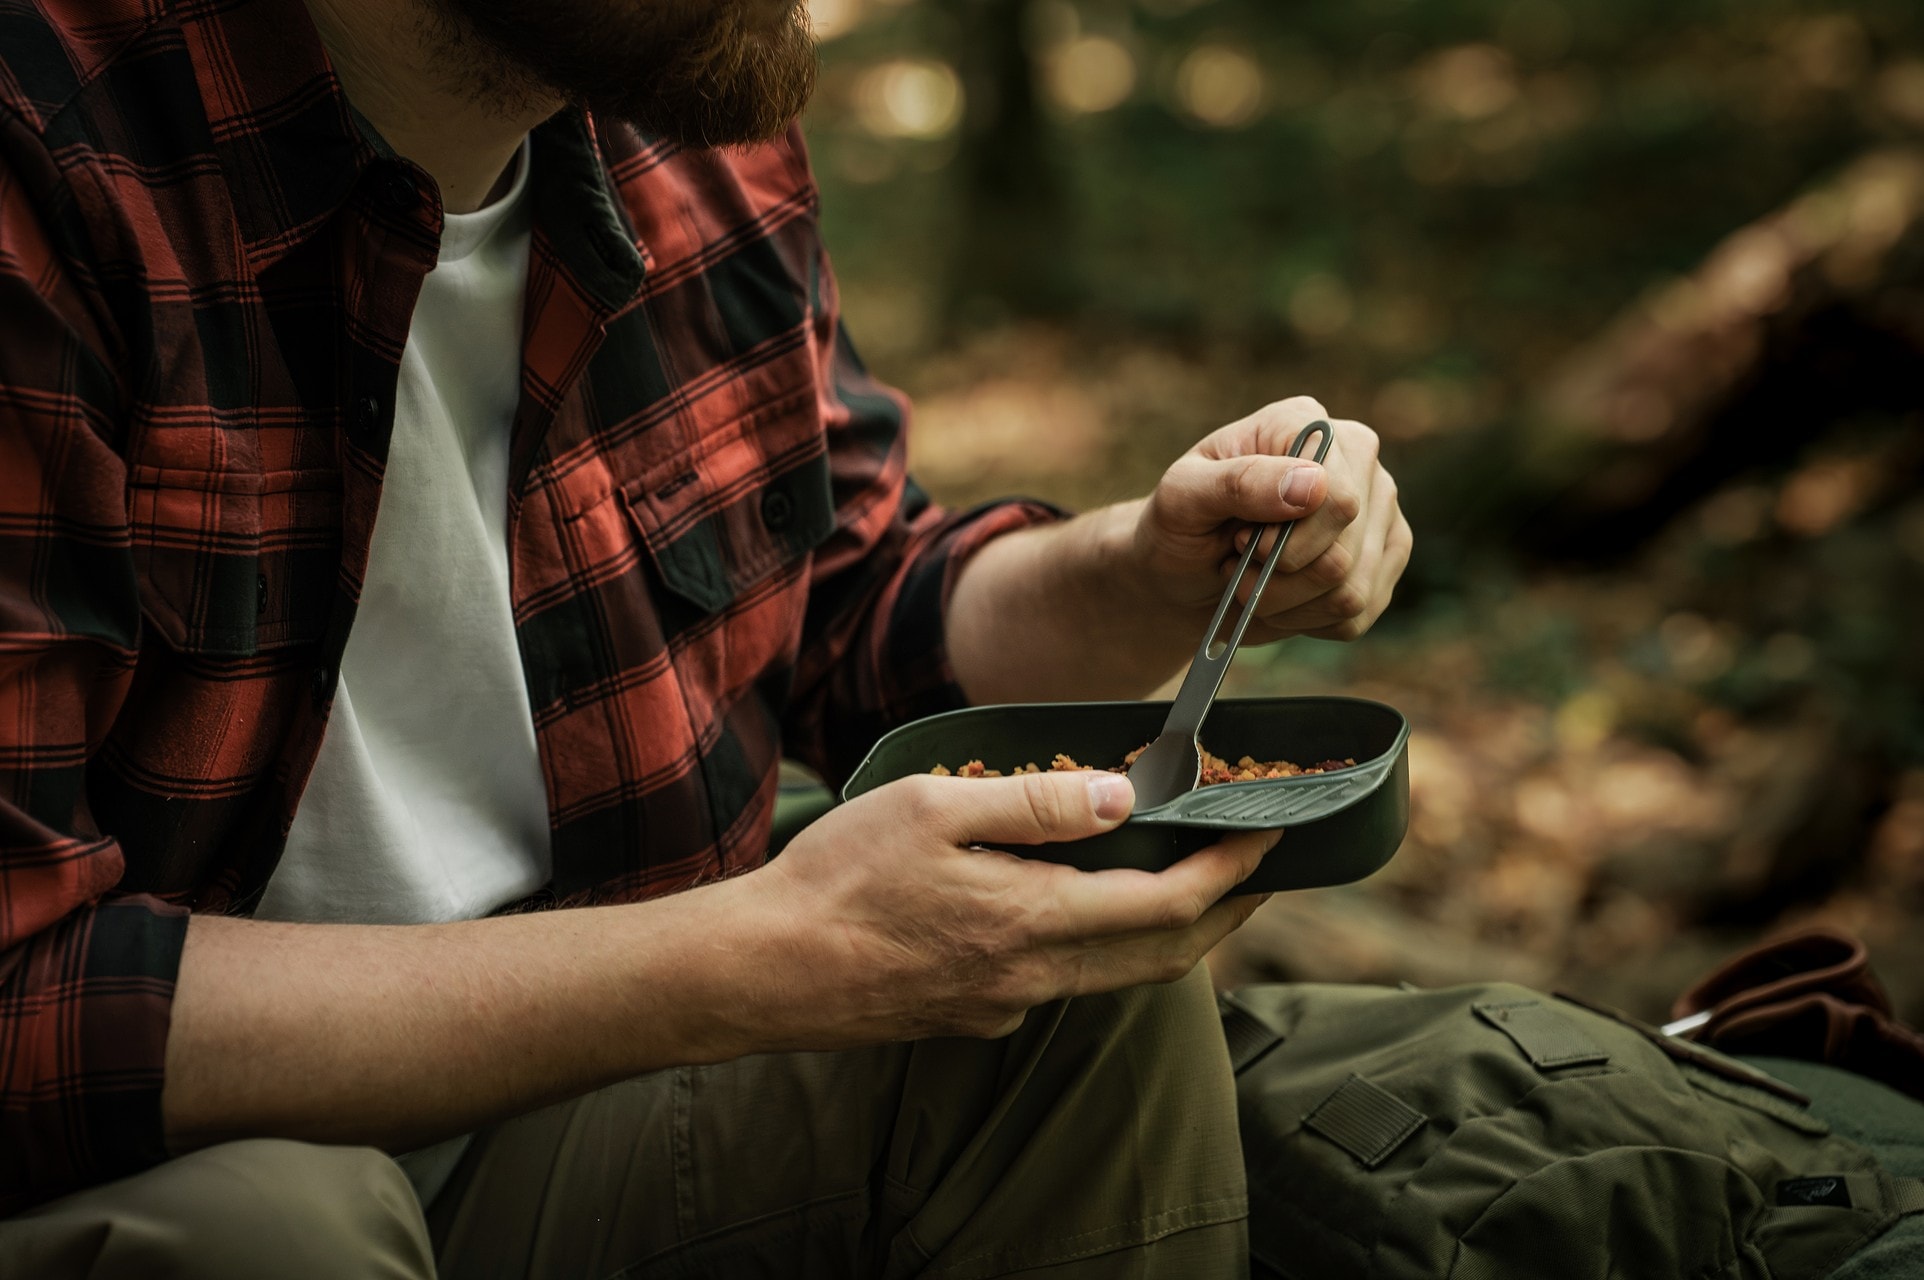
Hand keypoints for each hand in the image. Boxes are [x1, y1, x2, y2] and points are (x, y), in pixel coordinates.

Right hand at [739, 770, 1274, 1046]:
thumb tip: (1120, 796)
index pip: (1168, 905)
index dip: (1229, 870)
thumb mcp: (932, 808)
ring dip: (1166, 931)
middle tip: (1257, 866)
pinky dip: (1102, 942)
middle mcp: (1033, 978)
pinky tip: (1082, 902)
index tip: (1265, 832)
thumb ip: (1032, 802)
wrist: (761, 970)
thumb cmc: (836, 879)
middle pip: (1164, 958)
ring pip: (1117, 974)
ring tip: (1187, 876)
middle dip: (1224, 912)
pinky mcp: (975, 1016)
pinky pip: (1064, 981)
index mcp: (1032, 921)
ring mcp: (1004, 1006)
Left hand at [1133, 396, 1411, 642]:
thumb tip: (1314, 484)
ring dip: (1287, 604)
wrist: (1182, 572)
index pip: (1337, 497)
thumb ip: (1239, 482)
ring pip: (1352, 590)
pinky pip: (1359, 614)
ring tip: (1251, 583)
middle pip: (1345, 550)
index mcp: (1308, 423)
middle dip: (1278, 578)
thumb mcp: (1183, 498)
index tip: (1241, 542)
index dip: (1288, 539)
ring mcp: (1378, 509)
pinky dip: (1307, 621)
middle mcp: (1357, 459)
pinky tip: (1280, 600)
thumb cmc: (1179, 525)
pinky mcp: (1383, 558)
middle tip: (1237, 566)